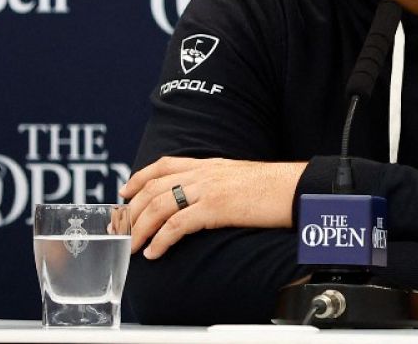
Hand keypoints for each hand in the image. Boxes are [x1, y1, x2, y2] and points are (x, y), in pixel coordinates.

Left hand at [118, 157, 304, 258]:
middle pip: (154, 187)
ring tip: (131, 246)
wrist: (296, 189)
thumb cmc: (275, 188)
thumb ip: (219, 183)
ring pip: (159, 206)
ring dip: (140, 228)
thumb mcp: (240, 178)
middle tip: (121, 229)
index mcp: (210, 164)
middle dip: (131, 210)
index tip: (125, 191)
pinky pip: (177, 225)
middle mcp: (204, 173)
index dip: (139, 177)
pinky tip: (154, 253)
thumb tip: (205, 199)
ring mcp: (208, 188)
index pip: (164, 165)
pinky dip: (160, 240)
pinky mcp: (215, 207)